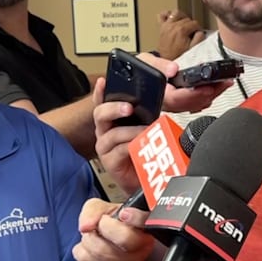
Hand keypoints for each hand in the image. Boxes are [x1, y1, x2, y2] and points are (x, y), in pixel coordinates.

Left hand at [73, 198, 153, 260]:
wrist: (104, 258)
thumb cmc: (108, 229)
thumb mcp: (102, 210)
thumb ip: (94, 210)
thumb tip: (86, 226)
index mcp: (143, 225)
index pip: (146, 220)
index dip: (136, 218)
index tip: (123, 214)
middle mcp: (142, 245)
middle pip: (125, 238)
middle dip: (103, 228)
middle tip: (100, 225)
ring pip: (101, 250)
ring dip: (88, 240)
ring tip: (95, 238)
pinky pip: (88, 260)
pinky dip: (82, 251)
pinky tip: (90, 250)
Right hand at [92, 76, 148, 191]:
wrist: (146, 179)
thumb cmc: (144, 152)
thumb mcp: (146, 128)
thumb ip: (147, 115)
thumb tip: (160, 102)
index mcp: (113, 119)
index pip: (103, 101)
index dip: (101, 91)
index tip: (104, 81)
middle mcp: (105, 131)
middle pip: (100, 114)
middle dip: (114, 108)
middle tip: (129, 107)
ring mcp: (106, 147)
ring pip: (112, 134)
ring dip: (130, 130)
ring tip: (145, 130)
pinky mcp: (109, 161)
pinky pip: (118, 150)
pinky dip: (131, 146)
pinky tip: (141, 145)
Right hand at [133, 53, 229, 113]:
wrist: (137, 78)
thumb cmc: (141, 70)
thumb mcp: (145, 62)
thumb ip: (159, 65)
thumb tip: (173, 69)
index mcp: (159, 95)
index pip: (177, 99)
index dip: (194, 94)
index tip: (208, 87)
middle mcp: (168, 104)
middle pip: (192, 103)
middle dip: (210, 93)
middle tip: (224, 82)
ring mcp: (175, 106)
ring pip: (196, 105)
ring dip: (212, 94)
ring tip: (226, 82)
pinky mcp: (180, 103)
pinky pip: (196, 104)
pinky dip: (209, 96)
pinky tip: (217, 88)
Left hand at [157, 10, 204, 59]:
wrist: (167, 61)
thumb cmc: (179, 56)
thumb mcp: (193, 48)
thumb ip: (199, 37)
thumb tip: (200, 31)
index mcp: (181, 30)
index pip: (195, 23)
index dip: (198, 28)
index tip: (198, 33)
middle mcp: (173, 26)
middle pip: (186, 18)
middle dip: (191, 25)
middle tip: (192, 32)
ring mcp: (166, 25)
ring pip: (176, 13)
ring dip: (182, 17)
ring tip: (184, 24)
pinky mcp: (161, 27)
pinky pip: (162, 15)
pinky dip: (167, 15)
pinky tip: (172, 19)